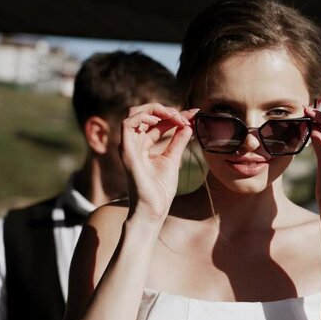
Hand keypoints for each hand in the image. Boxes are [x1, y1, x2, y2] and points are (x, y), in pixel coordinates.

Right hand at [121, 103, 198, 219]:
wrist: (154, 210)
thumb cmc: (160, 190)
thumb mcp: (173, 159)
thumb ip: (178, 141)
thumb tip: (188, 126)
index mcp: (144, 144)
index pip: (157, 121)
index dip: (175, 114)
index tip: (194, 114)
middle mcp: (134, 143)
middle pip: (144, 112)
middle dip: (166, 109)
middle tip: (186, 116)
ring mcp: (128, 146)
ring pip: (135, 113)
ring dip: (157, 110)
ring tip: (176, 117)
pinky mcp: (126, 151)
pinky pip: (128, 124)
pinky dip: (144, 117)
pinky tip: (160, 120)